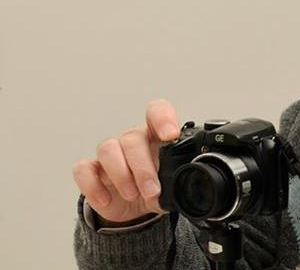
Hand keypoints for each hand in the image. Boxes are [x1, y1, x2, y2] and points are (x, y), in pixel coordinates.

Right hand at [72, 99, 179, 224]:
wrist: (136, 208)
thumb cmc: (158, 186)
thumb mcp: (175, 182)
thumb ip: (183, 175)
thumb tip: (195, 179)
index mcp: (156, 135)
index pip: (157, 112)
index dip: (162, 118)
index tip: (170, 135)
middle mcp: (132, 140)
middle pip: (132, 139)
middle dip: (142, 168)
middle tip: (153, 190)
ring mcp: (111, 154)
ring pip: (108, 149)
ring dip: (121, 174)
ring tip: (133, 195)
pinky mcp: (92, 171)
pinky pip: (84, 169)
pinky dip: (93, 186)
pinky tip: (107, 200)